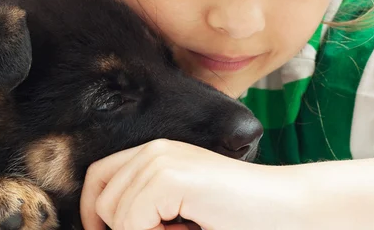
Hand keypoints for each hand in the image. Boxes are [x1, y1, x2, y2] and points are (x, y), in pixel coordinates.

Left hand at [80, 139, 294, 229]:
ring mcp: (162, 160)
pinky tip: (188, 228)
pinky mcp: (171, 178)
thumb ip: (146, 210)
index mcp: (155, 154)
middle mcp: (154, 150)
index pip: (98, 177)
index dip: (93, 213)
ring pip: (116, 215)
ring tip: (182, 229)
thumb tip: (105, 225)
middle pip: (102, 199)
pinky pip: (133, 221)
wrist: (280, 208)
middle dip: (122, 229)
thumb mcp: (177, 211)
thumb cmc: (233, 215)